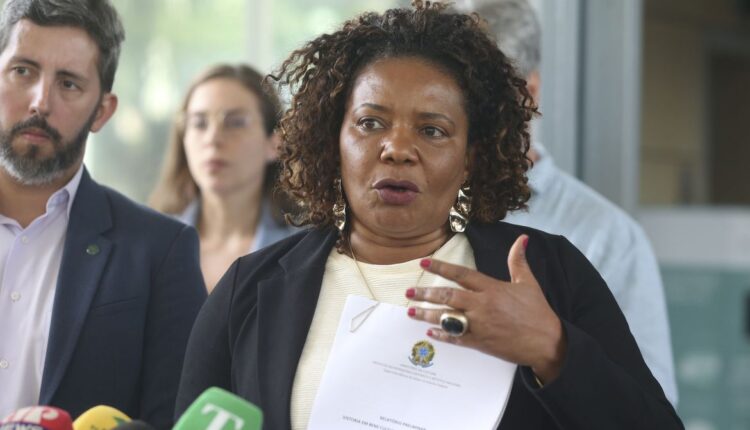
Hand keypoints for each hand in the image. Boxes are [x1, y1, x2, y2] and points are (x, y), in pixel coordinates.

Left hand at [406, 234, 566, 383]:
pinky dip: (442, 335)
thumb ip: (518, 261)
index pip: (461, 274)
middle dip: (426, 293)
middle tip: (409, 292)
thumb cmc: (537, 312)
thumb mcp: (528, 283)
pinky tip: (430, 332)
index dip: (441, 267)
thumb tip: (522, 238)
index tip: (424, 263)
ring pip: (447, 318)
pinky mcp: (480, 343)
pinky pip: (456, 338)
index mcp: (492, 288)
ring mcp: (480, 325)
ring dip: (427, 314)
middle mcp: (482, 305)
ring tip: (411, 311)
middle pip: (448, 296)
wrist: (546, 342)